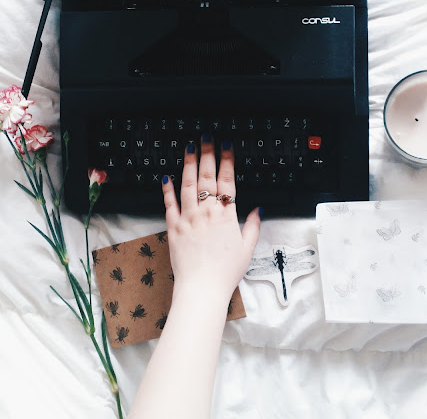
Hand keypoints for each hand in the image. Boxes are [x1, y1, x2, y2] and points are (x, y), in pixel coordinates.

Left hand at [161, 135, 260, 304]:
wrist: (202, 288)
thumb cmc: (225, 272)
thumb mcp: (248, 248)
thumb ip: (254, 226)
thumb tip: (259, 209)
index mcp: (226, 215)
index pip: (227, 180)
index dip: (227, 160)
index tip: (226, 145)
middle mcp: (206, 212)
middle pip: (207, 176)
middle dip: (207, 154)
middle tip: (206, 138)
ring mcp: (188, 218)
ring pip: (187, 184)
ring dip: (188, 164)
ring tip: (189, 148)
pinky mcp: (173, 227)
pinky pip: (169, 204)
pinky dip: (167, 189)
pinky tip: (167, 176)